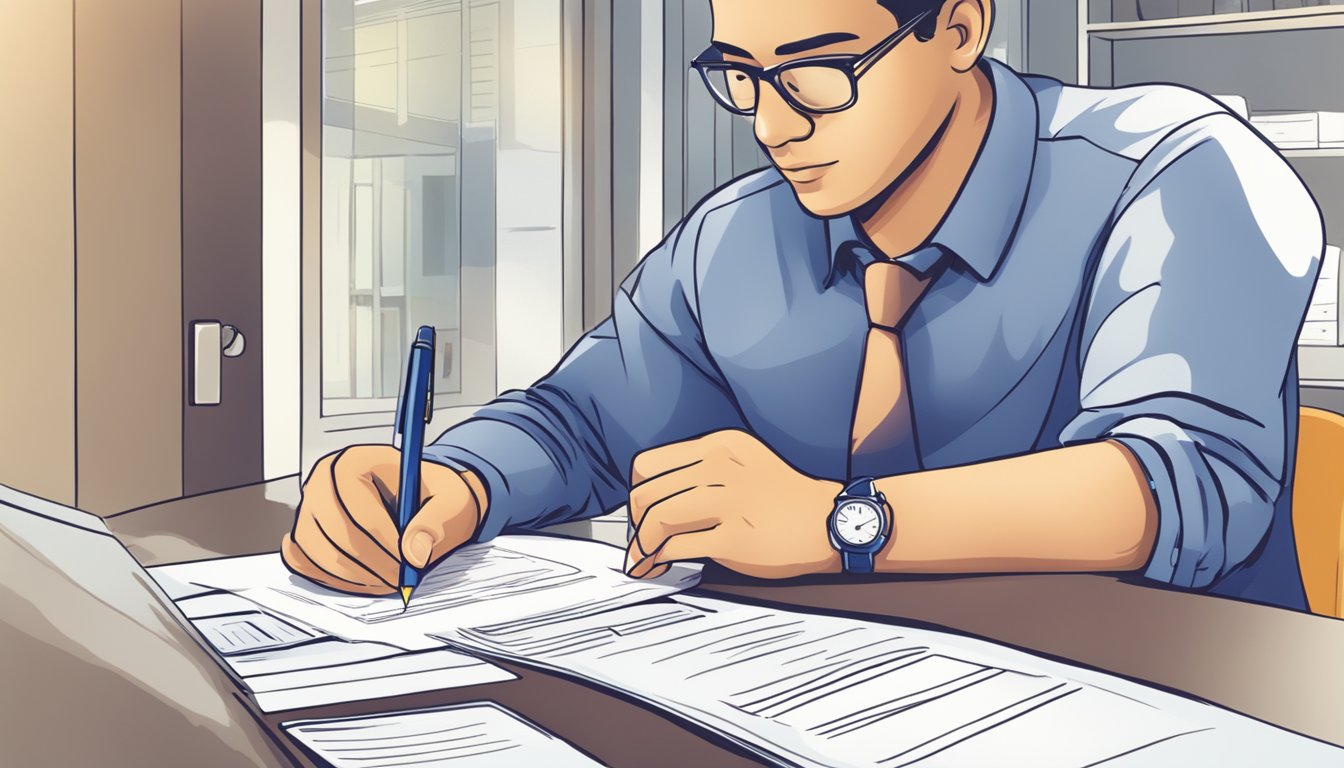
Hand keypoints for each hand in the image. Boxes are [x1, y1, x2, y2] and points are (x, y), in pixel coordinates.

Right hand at [280, 444, 487, 594]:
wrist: (422, 502)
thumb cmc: (432, 496)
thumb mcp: (450, 500)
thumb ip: (435, 522)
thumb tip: (415, 553)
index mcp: (353, 462)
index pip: (356, 507)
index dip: (382, 541)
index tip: (407, 561)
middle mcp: (322, 483)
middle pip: (334, 533)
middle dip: (372, 563)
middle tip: (401, 578)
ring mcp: (308, 511)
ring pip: (321, 555)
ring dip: (358, 576)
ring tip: (390, 577)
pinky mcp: (305, 536)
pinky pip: (310, 566)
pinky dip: (339, 580)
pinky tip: (369, 577)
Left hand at [624, 429, 843, 579]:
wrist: (826, 521)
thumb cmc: (781, 496)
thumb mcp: (742, 461)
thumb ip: (701, 469)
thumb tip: (650, 497)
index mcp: (719, 446)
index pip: (650, 464)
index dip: (637, 491)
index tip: (640, 510)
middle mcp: (721, 468)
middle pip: (648, 493)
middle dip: (635, 521)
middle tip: (641, 538)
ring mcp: (729, 502)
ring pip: (659, 518)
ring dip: (643, 543)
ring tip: (644, 557)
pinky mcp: (735, 538)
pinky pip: (679, 547)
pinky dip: (662, 558)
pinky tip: (662, 564)